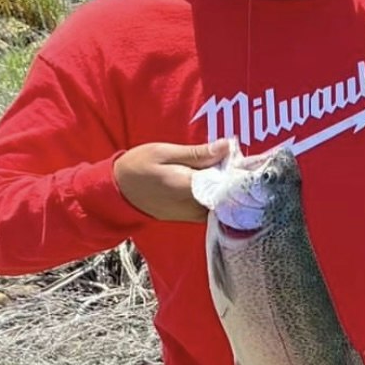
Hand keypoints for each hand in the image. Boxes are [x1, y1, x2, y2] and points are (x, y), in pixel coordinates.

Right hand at [113, 139, 229, 221]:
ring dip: (228, 187)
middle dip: (236, 178)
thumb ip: (198, 153)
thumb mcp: (165, 152)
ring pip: (223, 202)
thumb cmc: (138, 167)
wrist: (118, 192)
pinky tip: (217, 180)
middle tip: (240, 160)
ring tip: (229, 168)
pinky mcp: (191, 218)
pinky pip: (213, 207)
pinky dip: (219, 194)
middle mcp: (193, 206)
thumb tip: (227, 146)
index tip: (246, 157)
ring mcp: (193, 215)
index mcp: (188, 187)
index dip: (240, 170)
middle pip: (228, 194)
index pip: (227, 182)